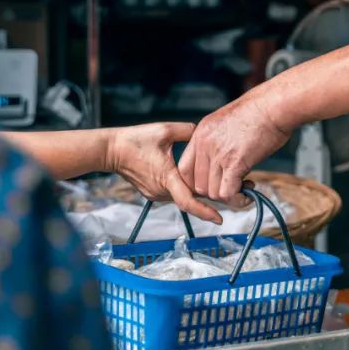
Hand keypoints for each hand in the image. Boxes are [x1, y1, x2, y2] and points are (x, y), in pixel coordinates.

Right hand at [105, 122, 222, 222]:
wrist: (110, 150)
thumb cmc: (134, 139)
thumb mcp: (164, 130)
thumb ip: (188, 131)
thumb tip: (204, 132)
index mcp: (167, 178)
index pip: (188, 202)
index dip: (205, 212)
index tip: (220, 219)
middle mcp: (162, 191)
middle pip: (192, 198)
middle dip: (214, 196)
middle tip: (238, 189)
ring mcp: (156, 193)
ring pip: (184, 195)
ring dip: (200, 191)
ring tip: (222, 181)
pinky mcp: (153, 191)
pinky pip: (175, 192)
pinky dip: (187, 188)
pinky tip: (198, 178)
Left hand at [179, 96, 290, 203]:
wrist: (274, 106)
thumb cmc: (260, 111)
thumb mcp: (227, 121)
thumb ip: (219, 141)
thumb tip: (223, 162)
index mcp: (201, 133)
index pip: (184, 169)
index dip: (198, 182)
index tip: (214, 184)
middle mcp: (204, 144)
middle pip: (197, 184)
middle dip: (214, 192)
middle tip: (232, 188)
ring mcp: (218, 154)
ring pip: (212, 192)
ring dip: (228, 198)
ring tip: (243, 191)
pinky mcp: (235, 163)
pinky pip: (227, 193)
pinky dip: (237, 200)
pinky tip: (247, 196)